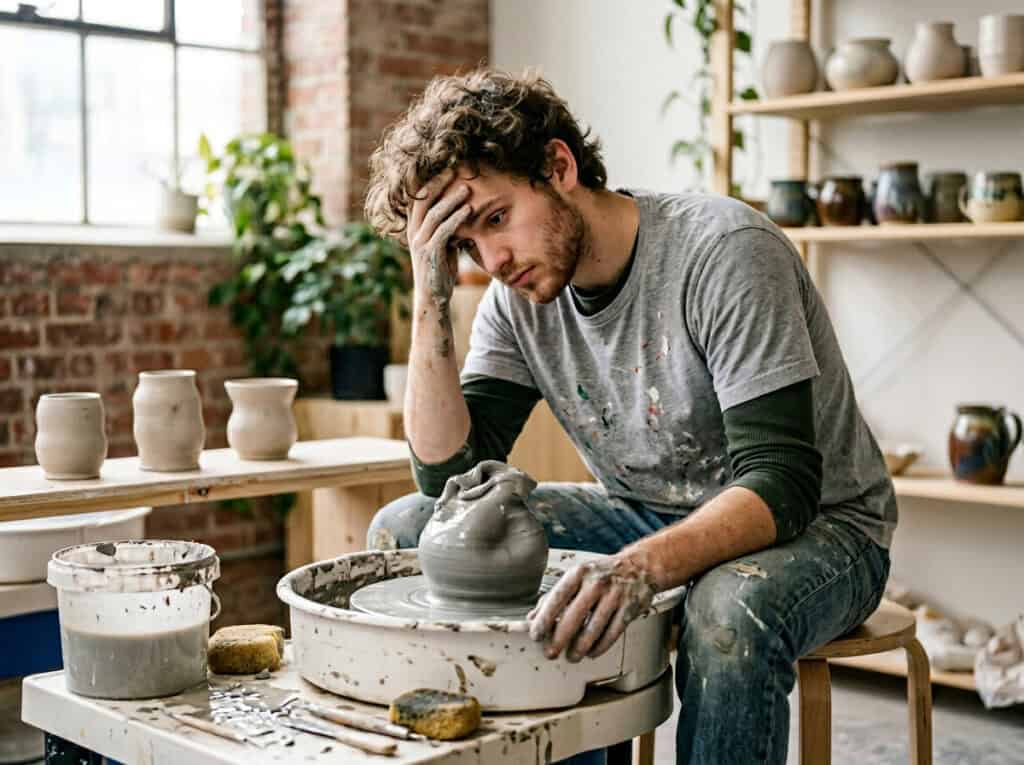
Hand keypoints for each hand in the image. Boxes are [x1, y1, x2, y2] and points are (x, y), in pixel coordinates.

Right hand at [407, 168, 472, 311]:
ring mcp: (419, 242)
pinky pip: (443, 230)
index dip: (431, 182)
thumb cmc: (439, 270)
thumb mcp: (443, 245)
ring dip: (451, 199)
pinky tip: (468, 210)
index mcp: (414, 228)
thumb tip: (461, 212)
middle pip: (423, 200)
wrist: (433, 297)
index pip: (418, 198)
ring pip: (434, 213)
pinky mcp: (429, 253)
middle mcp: (413, 233)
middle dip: (439, 183)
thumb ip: (446, 228)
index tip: (447, 170)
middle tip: (456, 170)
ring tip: (467, 188)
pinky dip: (456, 218)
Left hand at [528, 554, 655, 662]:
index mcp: (579, 572)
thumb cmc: (602, 573)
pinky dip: (600, 647)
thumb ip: (555, 596)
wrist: (639, 567)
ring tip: (572, 656)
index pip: (558, 597)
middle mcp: (597, 582)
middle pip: (574, 616)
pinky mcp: (629, 609)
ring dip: (580, 647)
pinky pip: (612, 633)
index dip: (545, 618)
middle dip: (560, 638)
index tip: (536, 634)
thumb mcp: (577, 576)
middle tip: (550, 653)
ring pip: (594, 628)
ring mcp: (615, 595)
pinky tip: (592, 652)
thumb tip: (533, 617)